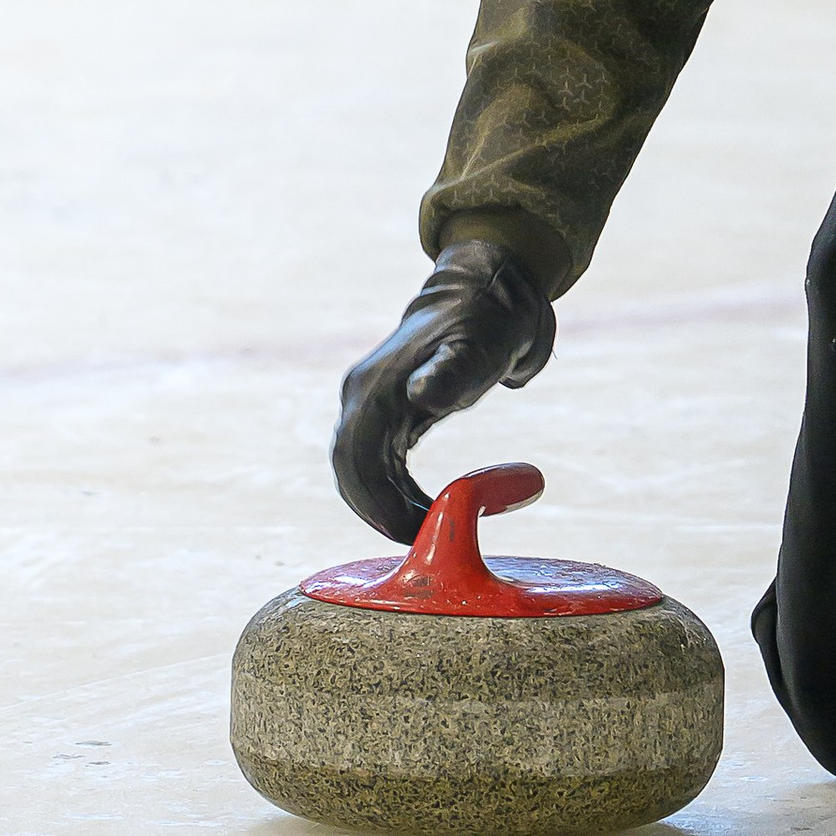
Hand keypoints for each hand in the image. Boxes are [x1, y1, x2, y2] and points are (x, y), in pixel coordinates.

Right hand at [331, 237, 556, 542]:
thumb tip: (421, 396)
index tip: (411, 531)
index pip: (354, 456)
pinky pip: (376, 464)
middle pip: (348, 469)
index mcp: (375, 386)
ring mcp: (371, 403)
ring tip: (425, 531)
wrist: (488, 293)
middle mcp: (363, 395)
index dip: (374, 501)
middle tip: (417, 543)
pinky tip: (421, 510)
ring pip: (358, 471)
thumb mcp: (478, 347)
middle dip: (375, 511)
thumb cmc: (486, 322)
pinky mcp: (387, 412)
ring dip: (383, 506)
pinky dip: (392, 493)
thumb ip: (450, 372)